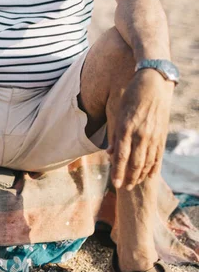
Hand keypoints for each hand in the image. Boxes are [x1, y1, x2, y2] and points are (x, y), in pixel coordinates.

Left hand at [107, 69, 173, 190]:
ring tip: (134, 183)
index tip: (115, 184)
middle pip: (134, 163)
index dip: (117, 171)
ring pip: (147, 161)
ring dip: (140, 175)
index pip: (121, 156)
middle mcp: (140, 133)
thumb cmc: (131, 95)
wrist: (153, 83)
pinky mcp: (161, 134)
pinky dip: (153, 167)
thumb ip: (115, 134)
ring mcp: (153, 134)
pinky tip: (149, 175)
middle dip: (129, 177)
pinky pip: (158, 155)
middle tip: (124, 188)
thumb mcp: (119, 112)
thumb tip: (109, 153)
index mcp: (126, 127)